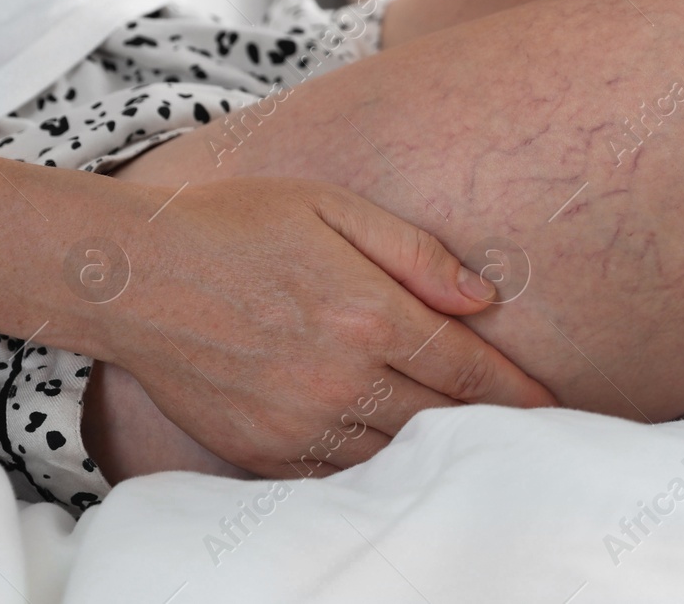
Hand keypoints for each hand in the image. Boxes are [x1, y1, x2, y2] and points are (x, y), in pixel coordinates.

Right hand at [94, 179, 554, 478]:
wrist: (133, 274)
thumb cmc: (238, 224)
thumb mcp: (334, 208)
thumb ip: (416, 254)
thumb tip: (484, 298)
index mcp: (369, 313)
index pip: (467, 368)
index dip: (516, 391)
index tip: (550, 406)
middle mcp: (341, 377)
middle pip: (441, 418)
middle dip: (488, 425)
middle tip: (525, 431)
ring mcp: (299, 422)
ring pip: (394, 453)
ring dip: (434, 450)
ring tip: (471, 447)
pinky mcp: (261, 450)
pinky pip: (338, 475)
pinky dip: (373, 468)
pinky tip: (393, 454)